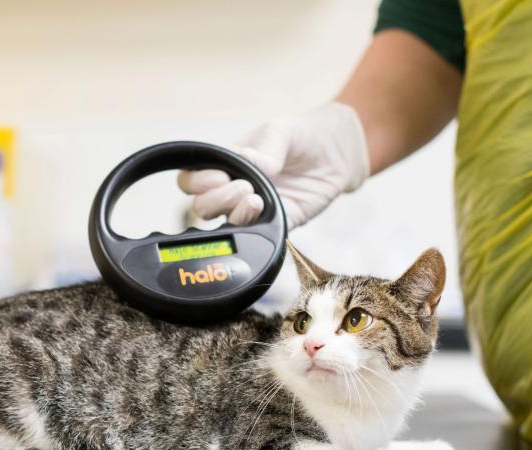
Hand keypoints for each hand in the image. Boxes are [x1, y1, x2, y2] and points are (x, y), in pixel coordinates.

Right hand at [178, 102, 369, 228]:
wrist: (340, 153)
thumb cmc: (304, 136)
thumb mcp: (281, 131)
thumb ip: (264, 148)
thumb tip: (248, 163)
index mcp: (225, 165)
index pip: (191, 180)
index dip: (198, 182)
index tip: (221, 175)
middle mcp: (232, 190)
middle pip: (201, 207)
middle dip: (215, 199)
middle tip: (243, 187)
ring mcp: (252, 210)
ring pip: (223, 225)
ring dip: (235, 213)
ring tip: (256, 199)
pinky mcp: (275, 225)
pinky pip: (255, 236)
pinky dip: (255, 228)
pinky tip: (266, 211)